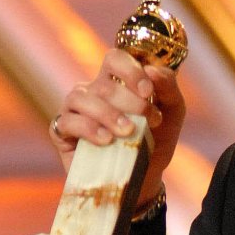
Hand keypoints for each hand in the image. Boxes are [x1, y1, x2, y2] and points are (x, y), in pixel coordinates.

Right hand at [50, 48, 185, 208]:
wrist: (145, 176)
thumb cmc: (157, 139)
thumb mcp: (172, 112)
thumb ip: (168, 87)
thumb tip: (152, 69)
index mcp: (118, 80)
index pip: (115, 58)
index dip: (130, 70)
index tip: (148, 92)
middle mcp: (93, 91)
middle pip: (103, 83)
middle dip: (129, 101)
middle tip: (149, 120)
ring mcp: (75, 111)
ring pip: (80, 97)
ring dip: (108, 114)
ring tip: (128, 131)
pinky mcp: (62, 133)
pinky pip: (67, 122)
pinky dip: (89, 129)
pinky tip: (107, 141)